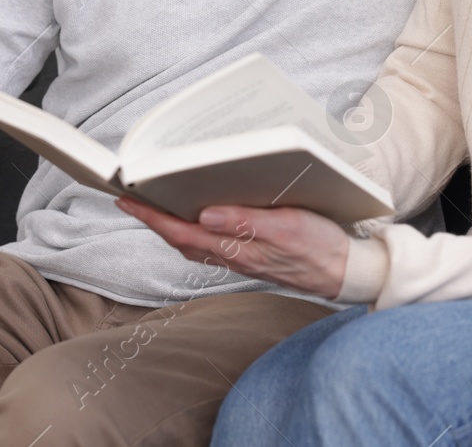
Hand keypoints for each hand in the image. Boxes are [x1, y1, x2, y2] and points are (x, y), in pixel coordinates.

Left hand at [116, 198, 350, 300]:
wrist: (346, 273)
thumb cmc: (321, 247)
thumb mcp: (287, 226)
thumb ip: (246, 222)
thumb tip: (205, 214)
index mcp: (238, 248)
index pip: (182, 231)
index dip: (151, 216)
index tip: (126, 199)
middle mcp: (233, 256)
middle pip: (181, 239)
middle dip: (153, 219)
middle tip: (130, 197)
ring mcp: (241, 259)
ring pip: (193, 244)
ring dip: (170, 225)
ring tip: (154, 204)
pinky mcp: (251, 257)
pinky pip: (211, 245)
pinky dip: (193, 231)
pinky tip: (195, 219)